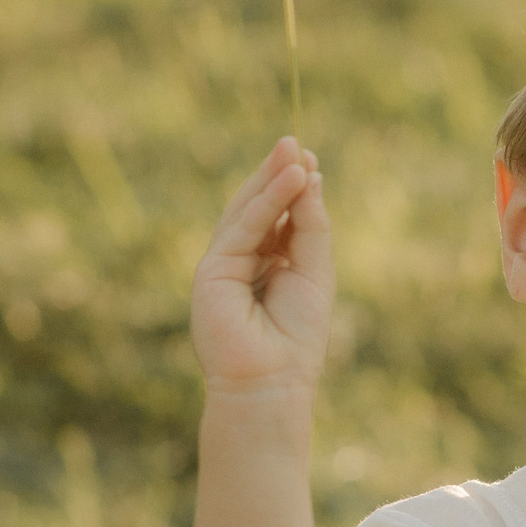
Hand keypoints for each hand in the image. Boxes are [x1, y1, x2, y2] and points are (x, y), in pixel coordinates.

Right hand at [192, 137, 333, 396]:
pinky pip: (241, 229)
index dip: (292, 188)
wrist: (272, 383)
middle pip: (257, 208)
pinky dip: (265, 204)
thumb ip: (310, 228)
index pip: (276, 217)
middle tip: (297, 143)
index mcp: (265, 264)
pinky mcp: (211, 271)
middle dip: (277, 175)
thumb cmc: (297, 338)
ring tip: (296, 153)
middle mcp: (240, 261)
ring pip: (246, 213)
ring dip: (272, 181)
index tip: (311, 159)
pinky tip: (289, 181)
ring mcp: (222, 265)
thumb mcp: (314, 273)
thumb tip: (310, 178)